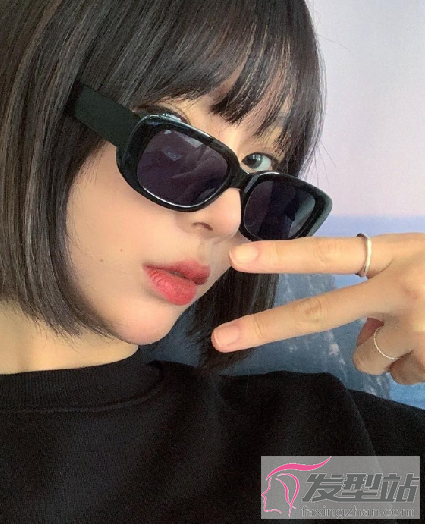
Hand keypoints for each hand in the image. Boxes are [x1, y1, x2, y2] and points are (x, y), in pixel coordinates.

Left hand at [211, 232, 424, 384]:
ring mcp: (420, 330)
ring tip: (420, 326)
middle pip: (319, 313)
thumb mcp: (424, 257)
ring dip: (382, 347)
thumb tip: (358, 331)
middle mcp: (402, 289)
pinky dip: (415, 363)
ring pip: (367, 355)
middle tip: (221, 338)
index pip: (329, 253)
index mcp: (400, 252)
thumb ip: (384, 279)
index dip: (282, 255)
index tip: (238, 256)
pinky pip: (404, 373)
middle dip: (264, 327)